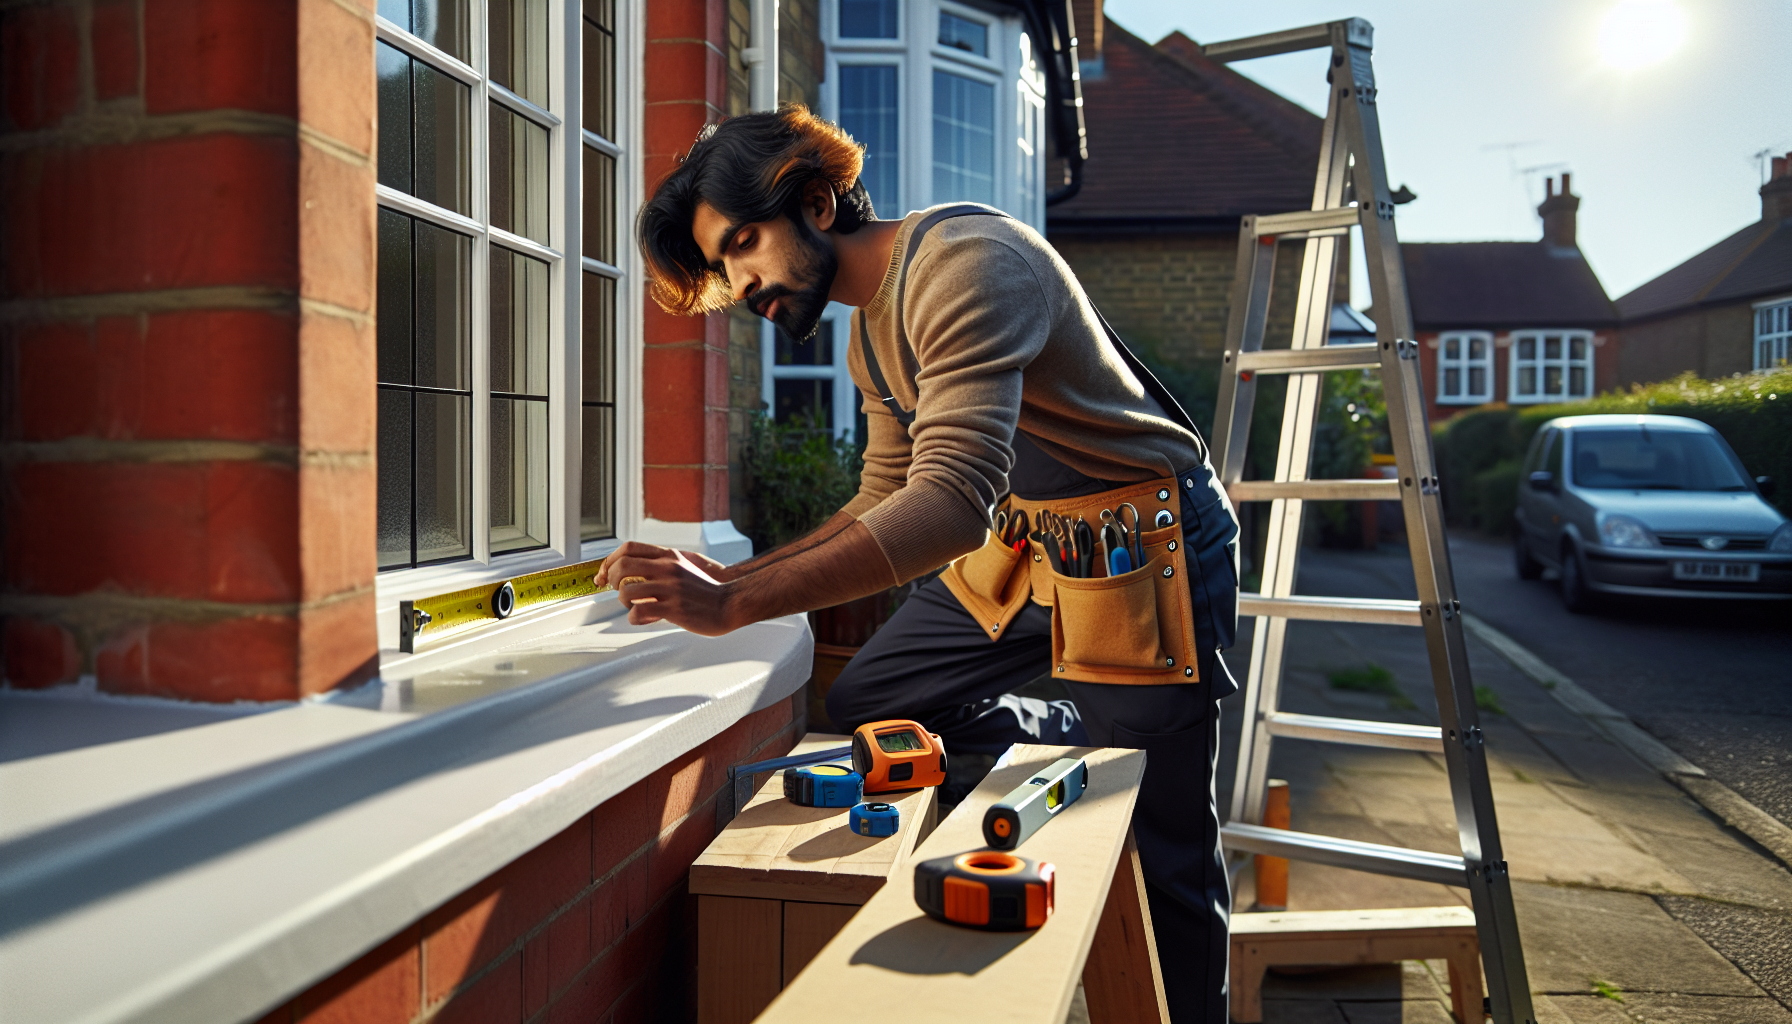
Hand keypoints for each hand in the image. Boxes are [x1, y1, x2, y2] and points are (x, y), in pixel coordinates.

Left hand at [599, 541, 737, 634]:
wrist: (730, 603)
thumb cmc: (706, 590)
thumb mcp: (683, 567)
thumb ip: (661, 565)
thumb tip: (635, 570)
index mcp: (669, 556)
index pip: (628, 548)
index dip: (609, 560)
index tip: (604, 573)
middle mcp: (667, 569)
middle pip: (622, 566)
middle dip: (610, 579)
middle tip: (615, 590)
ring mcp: (670, 588)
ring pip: (626, 591)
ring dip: (623, 602)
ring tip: (634, 606)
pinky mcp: (673, 609)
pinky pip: (639, 612)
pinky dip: (635, 618)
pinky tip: (645, 618)